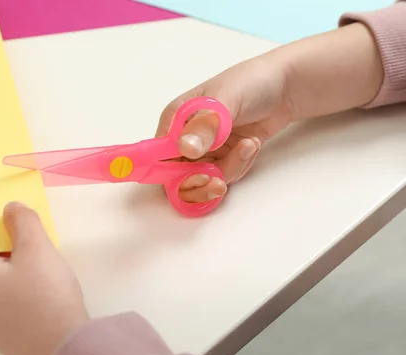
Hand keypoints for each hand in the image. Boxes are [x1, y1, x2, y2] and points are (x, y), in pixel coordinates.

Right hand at [158, 54, 292, 202]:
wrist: (285, 87)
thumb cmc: (250, 83)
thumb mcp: (225, 101)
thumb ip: (205, 126)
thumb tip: (187, 148)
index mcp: (174, 120)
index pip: (156, 156)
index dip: (169, 174)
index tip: (194, 177)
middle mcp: (183, 138)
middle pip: (175, 178)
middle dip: (199, 184)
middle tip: (220, 181)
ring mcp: (203, 150)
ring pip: (202, 181)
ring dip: (228, 170)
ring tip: (249, 146)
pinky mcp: (221, 158)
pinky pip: (222, 177)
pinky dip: (238, 168)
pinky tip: (251, 146)